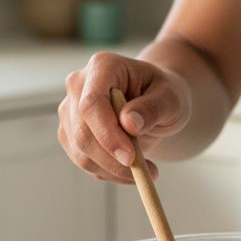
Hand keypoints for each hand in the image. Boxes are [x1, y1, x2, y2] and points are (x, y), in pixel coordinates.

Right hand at [57, 51, 191, 182]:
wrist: (154, 101)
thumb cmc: (163, 94)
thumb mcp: (170, 98)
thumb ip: (152, 108)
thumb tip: (129, 123)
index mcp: (102, 67)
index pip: (92, 104)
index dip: (107, 134)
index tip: (130, 158)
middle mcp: (78, 85)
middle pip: (82, 132)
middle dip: (112, 159)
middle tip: (145, 173)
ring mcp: (70, 110)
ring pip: (81, 152)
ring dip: (113, 170)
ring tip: (146, 171)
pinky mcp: (70, 133)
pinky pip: (85, 162)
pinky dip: (109, 173)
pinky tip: (131, 169)